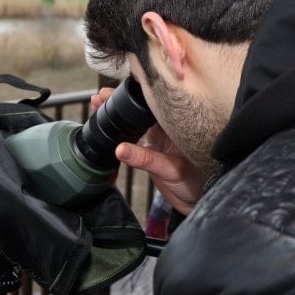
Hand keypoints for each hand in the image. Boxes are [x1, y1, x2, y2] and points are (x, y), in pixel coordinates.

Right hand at [90, 87, 208, 215]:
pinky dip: (120, 131)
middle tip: (101, 97)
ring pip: (135, 120)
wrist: (196, 204)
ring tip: (99, 106)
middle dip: (120, 100)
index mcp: (177, 125)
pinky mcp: (151, 150)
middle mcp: (167, 128)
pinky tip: (107, 127)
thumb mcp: (170, 169)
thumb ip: (145, 159)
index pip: (155, 101)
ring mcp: (159, 138)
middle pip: (141, 107)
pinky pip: (132, 136)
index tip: (117, 90)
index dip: (135, 93)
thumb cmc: (195, 184)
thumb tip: (120, 149)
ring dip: (118, 114)